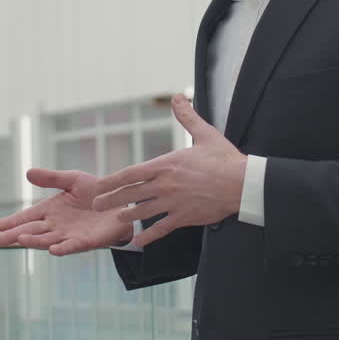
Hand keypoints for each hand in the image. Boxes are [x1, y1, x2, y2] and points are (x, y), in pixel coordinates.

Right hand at [0, 169, 133, 254]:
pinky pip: (72, 246)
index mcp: (51, 210)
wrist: (121, 203)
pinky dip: (62, 249)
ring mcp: (70, 235)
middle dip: (17, 235)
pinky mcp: (86, 241)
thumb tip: (28, 173)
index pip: (28, 216)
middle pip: (33, 231)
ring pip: (48, 240)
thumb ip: (52, 178)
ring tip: (20, 240)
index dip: (14, 221)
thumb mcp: (72, 180)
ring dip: (35, 241)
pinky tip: (52, 250)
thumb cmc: (95, 193)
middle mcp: (57, 225)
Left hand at [92, 94, 246, 246]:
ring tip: (116, 220)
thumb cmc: (224, 159)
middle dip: (111, 200)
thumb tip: (177, 97)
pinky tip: (139, 242)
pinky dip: (149, 236)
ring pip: (143, 212)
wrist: (242, 183)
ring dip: (126, 217)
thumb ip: (187, 116)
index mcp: (166, 165)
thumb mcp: (204, 134)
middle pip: (131, 194)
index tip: (99, 185)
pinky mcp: (185, 217)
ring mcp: (173, 203)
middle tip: (96, 205)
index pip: (131, 173)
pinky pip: (162, 229)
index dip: (112, 181)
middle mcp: (165, 185)